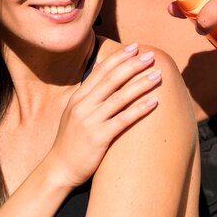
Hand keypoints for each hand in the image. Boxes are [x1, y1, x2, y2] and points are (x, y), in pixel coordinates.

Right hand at [45, 45, 160, 188]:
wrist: (59, 169)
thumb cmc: (72, 142)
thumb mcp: (76, 115)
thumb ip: (90, 99)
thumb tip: (110, 85)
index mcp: (78, 98)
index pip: (100, 71)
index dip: (118, 58)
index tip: (135, 47)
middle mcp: (83, 106)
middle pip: (112, 79)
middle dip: (133, 65)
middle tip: (151, 56)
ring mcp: (90, 121)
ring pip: (120, 97)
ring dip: (141, 84)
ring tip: (158, 76)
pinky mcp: (98, 137)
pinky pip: (123, 120)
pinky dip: (140, 109)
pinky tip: (154, 102)